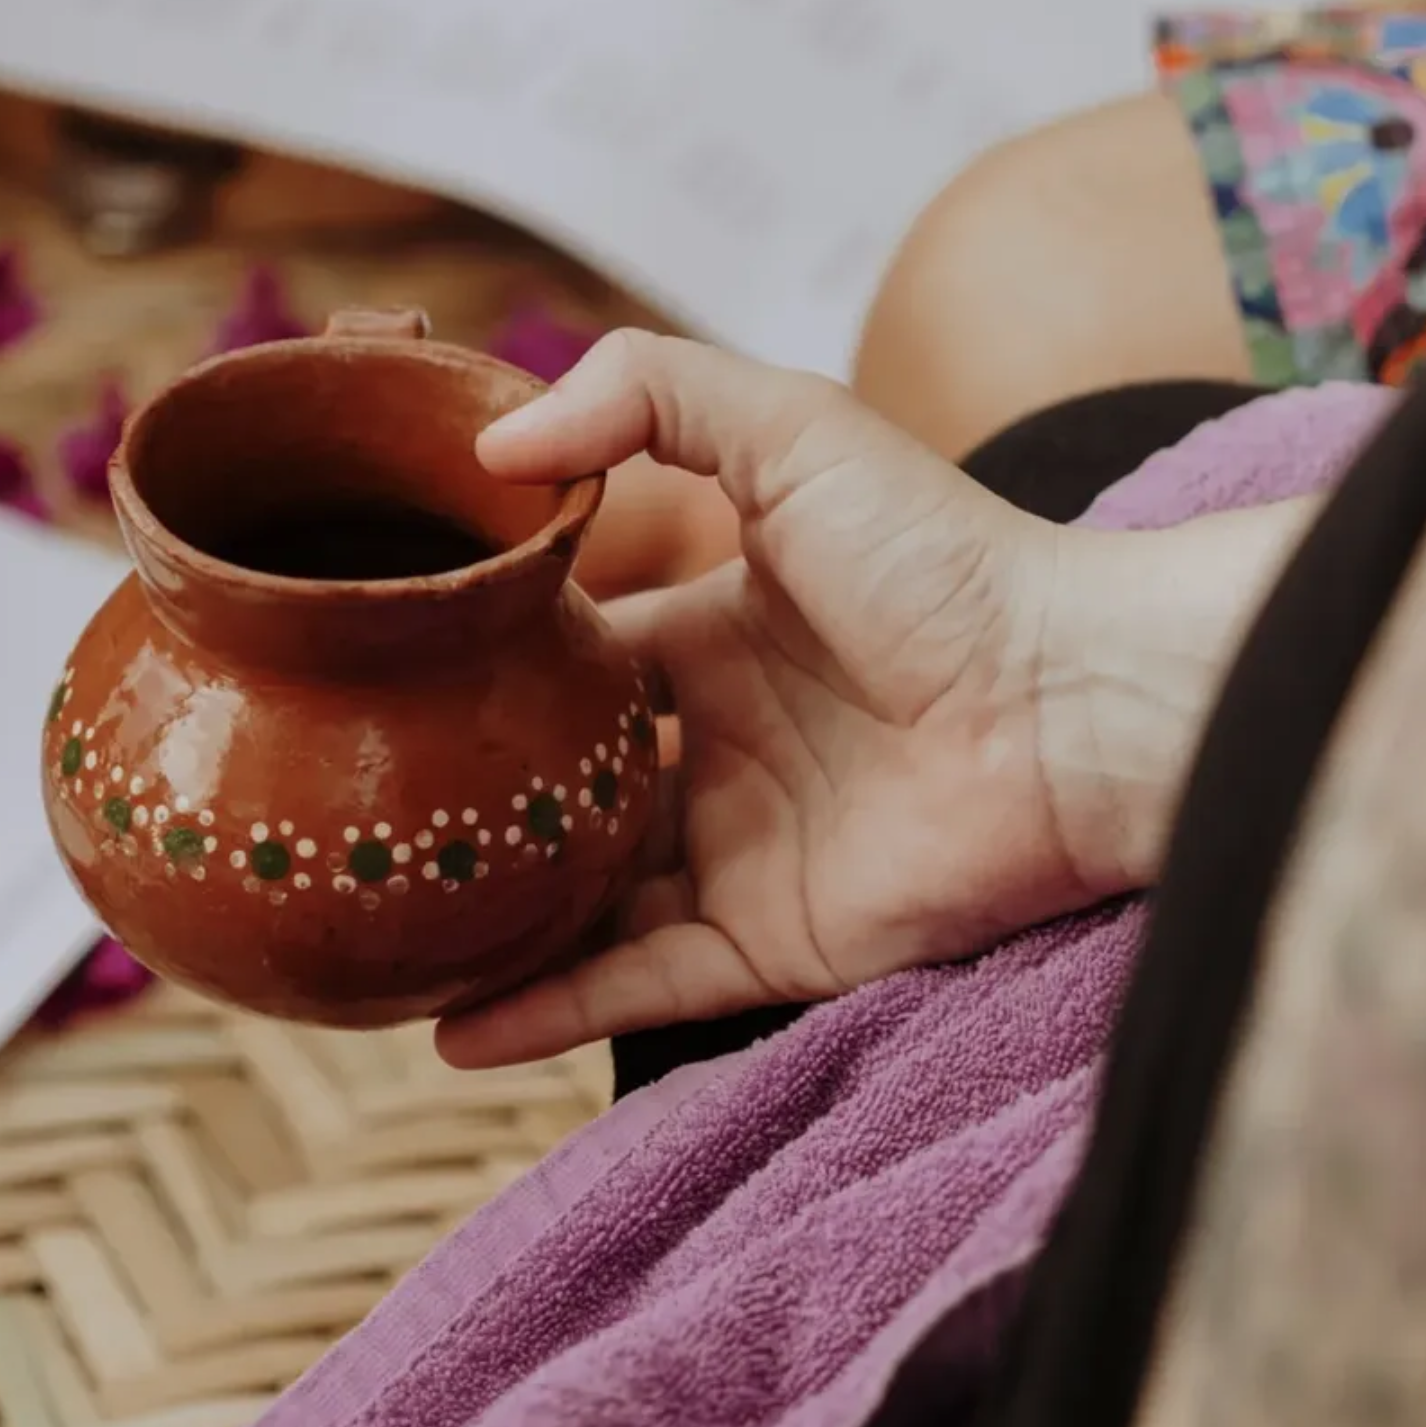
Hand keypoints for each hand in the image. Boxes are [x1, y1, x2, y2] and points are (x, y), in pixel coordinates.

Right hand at [437, 332, 1087, 1067]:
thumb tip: (496, 451)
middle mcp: (718, 752)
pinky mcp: (769, 946)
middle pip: (563, 789)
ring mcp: (739, 855)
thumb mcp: (793, 432)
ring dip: (489, 924)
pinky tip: (449, 1031)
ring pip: (581, 903)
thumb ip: (648, 395)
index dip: (487, 659)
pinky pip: (637, 990)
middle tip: (351, 823)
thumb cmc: (948, 560)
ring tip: (371, 940)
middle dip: (472, 807)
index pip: (574, 655)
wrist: (1074, 703)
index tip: (379, 665)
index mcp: (714, 638)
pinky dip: (547, 1015)